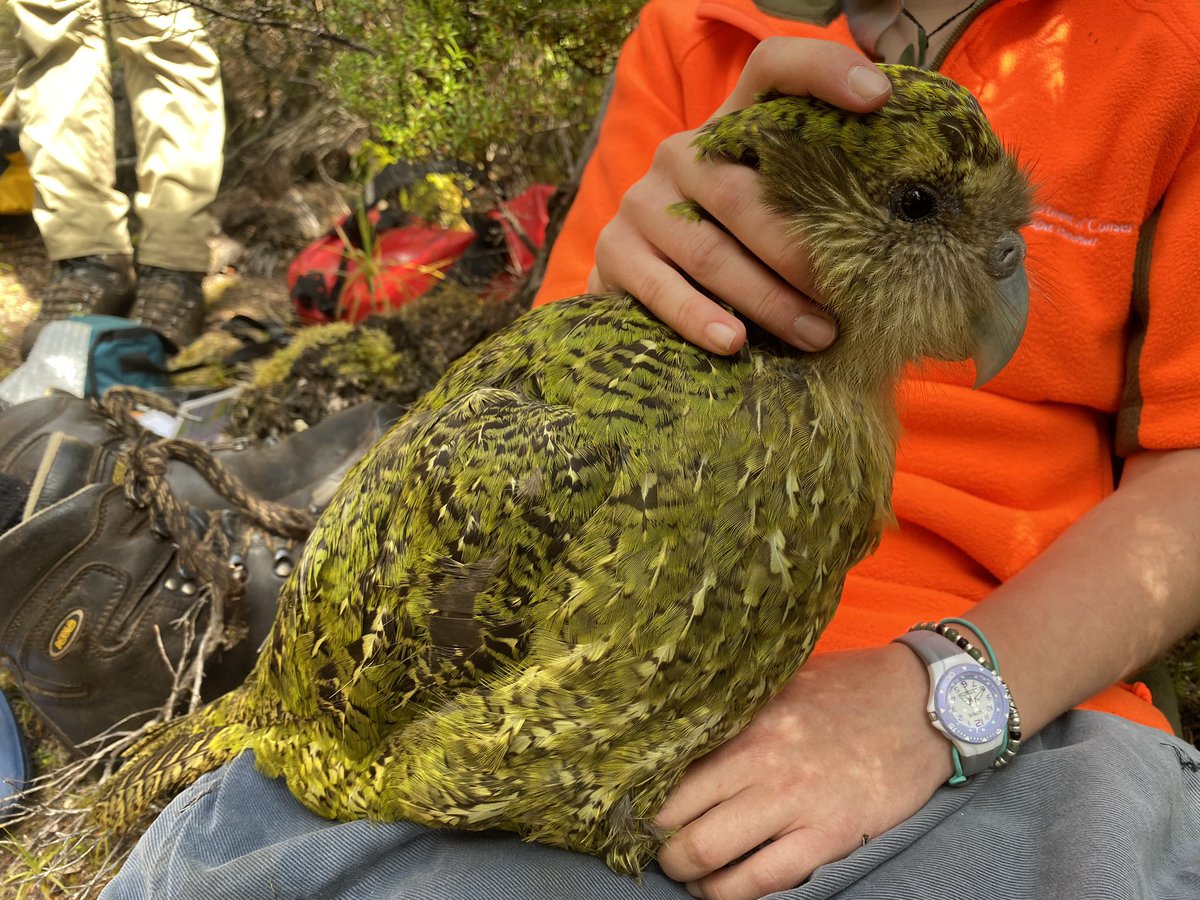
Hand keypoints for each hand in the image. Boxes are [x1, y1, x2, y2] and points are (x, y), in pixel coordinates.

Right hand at [588, 38, 891, 354]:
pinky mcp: (615, 252)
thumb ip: (830, 202)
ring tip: (817, 335)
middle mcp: (683, 154)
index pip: (773, 69)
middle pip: (745, 193)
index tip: (879, 99)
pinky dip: (700, 317)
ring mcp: (643, 203)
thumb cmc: (742, 252)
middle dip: (803, 252)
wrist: (643, 283)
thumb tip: (933, 220)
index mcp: (733, 128)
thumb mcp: (781, 215)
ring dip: (768, 299)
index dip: (822, 71)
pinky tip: (734, 344)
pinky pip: (662, 288)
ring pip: (710, 250)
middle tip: (851, 296)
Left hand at [656, 645, 951, 899]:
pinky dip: (731, 893)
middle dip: (657, 844)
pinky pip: (764, 879)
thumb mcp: (779, 686)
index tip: (632, 810)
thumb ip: (736, 715)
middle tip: (654, 848)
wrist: (920, 702)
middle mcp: (760, 763)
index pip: (671, 770)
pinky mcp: (830, 836)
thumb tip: (684, 740)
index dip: (644, 799)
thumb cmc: (846, 689)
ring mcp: (794, 803)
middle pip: (680, 819)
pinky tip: (720, 890)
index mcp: (744, 724)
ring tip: (686, 873)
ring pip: (711, 854)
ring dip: (688, 873)